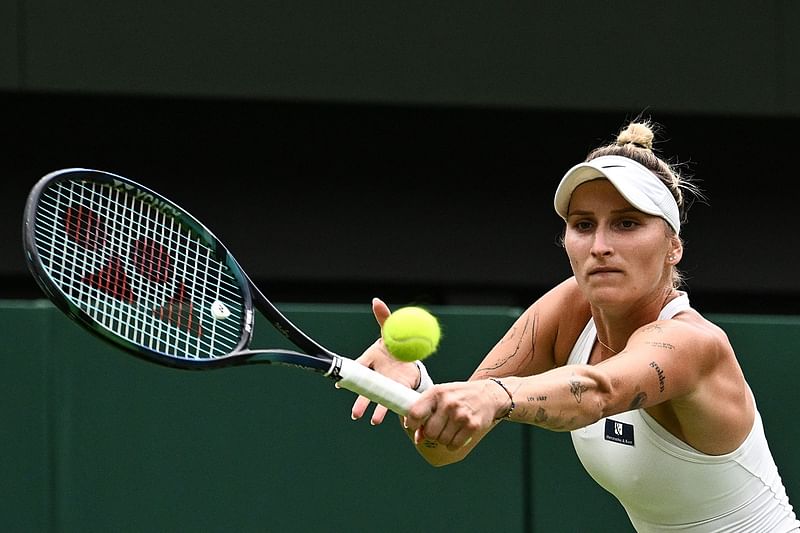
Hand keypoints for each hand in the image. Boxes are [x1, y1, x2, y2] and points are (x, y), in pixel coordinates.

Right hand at [349, 297, 420, 424]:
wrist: (410, 354)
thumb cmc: (394, 342)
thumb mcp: (391, 330)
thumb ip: (384, 318)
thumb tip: (376, 301)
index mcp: (371, 359)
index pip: (360, 368)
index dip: (350, 377)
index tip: (341, 386)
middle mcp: (375, 375)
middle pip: (366, 390)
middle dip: (361, 401)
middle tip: (356, 414)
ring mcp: (385, 385)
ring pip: (378, 399)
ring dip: (375, 410)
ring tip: (372, 421)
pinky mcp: (396, 390)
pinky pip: (393, 401)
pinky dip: (391, 410)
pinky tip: (394, 419)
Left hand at [404, 380, 500, 450]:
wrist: (487, 394)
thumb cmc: (459, 395)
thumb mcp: (441, 396)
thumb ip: (426, 412)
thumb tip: (417, 438)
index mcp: (436, 392)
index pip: (415, 413)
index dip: (412, 424)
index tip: (414, 426)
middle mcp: (448, 403)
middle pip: (429, 432)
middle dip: (431, 434)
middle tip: (437, 428)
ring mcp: (461, 415)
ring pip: (442, 440)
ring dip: (443, 439)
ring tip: (449, 429)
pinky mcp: (472, 425)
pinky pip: (454, 445)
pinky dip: (453, 444)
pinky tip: (457, 434)